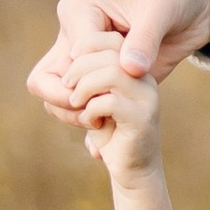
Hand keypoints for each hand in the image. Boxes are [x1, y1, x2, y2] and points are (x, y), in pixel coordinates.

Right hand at [27, 0, 209, 125]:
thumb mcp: (160, 10)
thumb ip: (144, 41)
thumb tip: (130, 70)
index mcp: (79, 12)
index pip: (68, 59)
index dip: (91, 79)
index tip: (125, 78)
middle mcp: (75, 36)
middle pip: (46, 83)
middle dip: (69, 104)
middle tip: (99, 114)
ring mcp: (88, 59)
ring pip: (61, 98)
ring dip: (80, 115)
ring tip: (111, 121)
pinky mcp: (106, 76)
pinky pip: (87, 105)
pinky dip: (93, 121)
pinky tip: (107, 139)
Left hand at [66, 43, 163, 180]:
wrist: (132, 169)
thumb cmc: (108, 132)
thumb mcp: (92, 99)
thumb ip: (83, 78)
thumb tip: (62, 60)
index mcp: (135, 69)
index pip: (110, 39)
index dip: (84, 48)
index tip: (70, 71)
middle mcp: (145, 78)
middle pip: (109, 53)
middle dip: (79, 68)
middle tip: (68, 88)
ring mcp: (147, 97)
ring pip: (111, 73)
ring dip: (84, 87)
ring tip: (77, 103)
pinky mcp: (143, 118)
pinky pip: (110, 102)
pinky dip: (91, 110)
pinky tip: (90, 122)